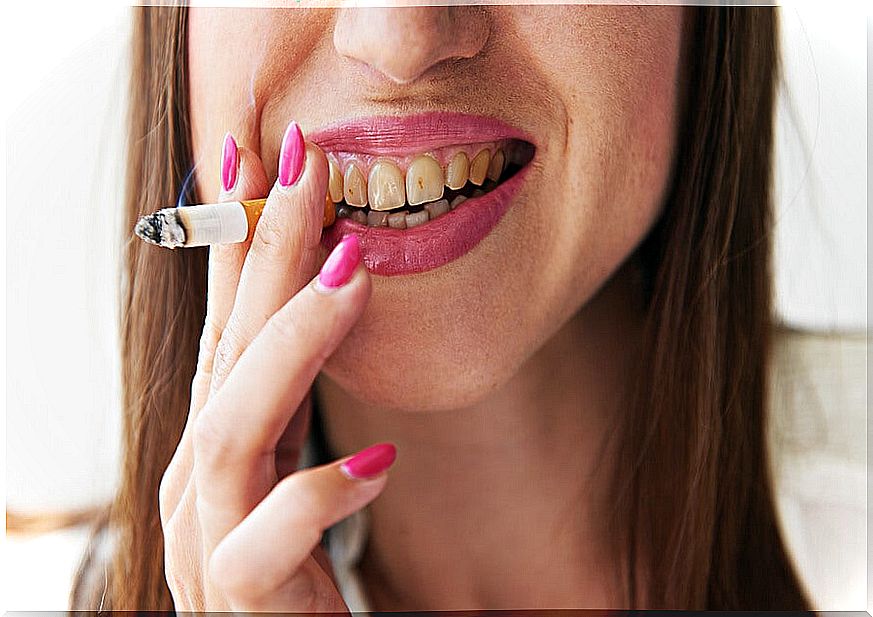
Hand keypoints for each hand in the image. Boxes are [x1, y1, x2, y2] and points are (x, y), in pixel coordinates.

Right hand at [157, 124, 393, 611]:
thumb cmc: (294, 569)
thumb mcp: (290, 465)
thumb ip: (291, 396)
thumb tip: (327, 294)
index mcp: (218, 441)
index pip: (227, 322)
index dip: (240, 239)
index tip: (268, 157)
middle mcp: (198, 480)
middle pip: (228, 349)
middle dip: (263, 251)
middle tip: (306, 164)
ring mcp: (208, 538)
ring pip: (233, 429)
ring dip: (292, 345)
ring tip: (351, 274)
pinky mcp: (241, 597)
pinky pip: (265, 542)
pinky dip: (317, 496)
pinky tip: (378, 465)